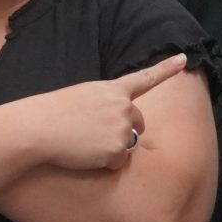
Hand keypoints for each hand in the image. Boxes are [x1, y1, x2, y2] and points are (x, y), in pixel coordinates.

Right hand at [21, 55, 184, 171]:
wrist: (37, 129)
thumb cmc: (51, 114)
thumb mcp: (81, 98)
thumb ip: (104, 106)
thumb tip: (115, 128)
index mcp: (111, 89)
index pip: (145, 77)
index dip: (166, 68)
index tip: (184, 58)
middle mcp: (123, 105)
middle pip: (138, 124)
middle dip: (124, 132)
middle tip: (94, 135)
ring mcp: (123, 127)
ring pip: (127, 145)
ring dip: (111, 149)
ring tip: (84, 142)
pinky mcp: (118, 148)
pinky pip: (118, 163)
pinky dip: (104, 163)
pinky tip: (85, 153)